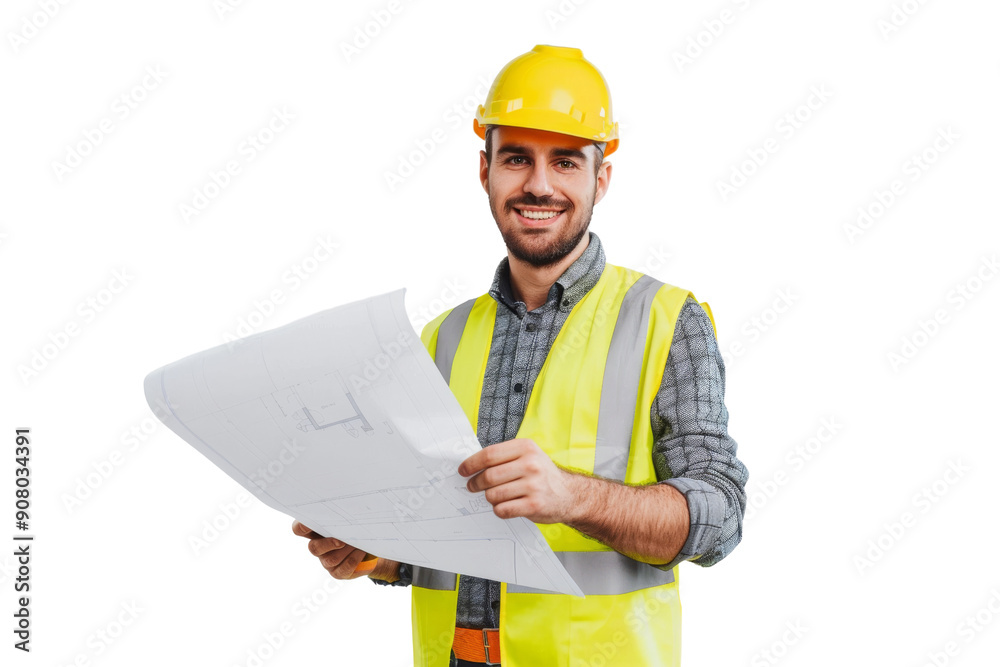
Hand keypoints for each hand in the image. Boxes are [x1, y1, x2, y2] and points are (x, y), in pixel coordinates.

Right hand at [291, 520, 371, 579]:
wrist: (371, 547)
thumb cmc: (358, 528)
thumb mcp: (351, 520)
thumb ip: (343, 517)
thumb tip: (347, 515)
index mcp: (317, 530)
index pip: (300, 529)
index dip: (301, 526)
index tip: (308, 522)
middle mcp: (319, 547)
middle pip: (314, 548)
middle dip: (328, 544)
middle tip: (342, 541)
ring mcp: (327, 561)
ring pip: (331, 559)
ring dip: (347, 551)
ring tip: (359, 544)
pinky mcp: (338, 572)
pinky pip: (344, 568)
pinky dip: (354, 559)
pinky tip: (362, 552)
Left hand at [458, 438, 578, 523]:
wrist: (568, 495)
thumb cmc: (542, 475)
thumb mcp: (528, 455)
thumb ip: (504, 457)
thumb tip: (472, 464)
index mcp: (526, 448)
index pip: (489, 455)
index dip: (471, 464)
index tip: (463, 470)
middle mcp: (531, 464)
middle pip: (489, 476)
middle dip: (475, 483)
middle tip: (473, 486)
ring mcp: (533, 485)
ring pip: (493, 495)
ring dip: (489, 498)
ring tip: (495, 496)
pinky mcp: (534, 505)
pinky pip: (502, 510)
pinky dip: (499, 509)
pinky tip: (505, 505)